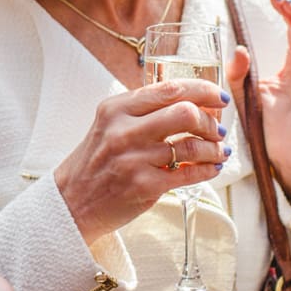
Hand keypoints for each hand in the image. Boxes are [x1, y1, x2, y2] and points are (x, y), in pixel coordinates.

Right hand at [51, 79, 231, 241]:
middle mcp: (123, 130)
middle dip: (210, 121)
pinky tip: (212, 168)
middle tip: (216, 128)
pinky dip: (208, 170)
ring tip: (218, 151)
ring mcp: (134, 159)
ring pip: (192, 146)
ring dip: (214, 149)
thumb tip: (193, 103)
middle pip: (185, 113)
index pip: (169, 89)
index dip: (203, 90)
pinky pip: (189, 174)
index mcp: (116, 108)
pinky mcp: (144, 185)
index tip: (218, 96)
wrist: (72, 202)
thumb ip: (143, 111)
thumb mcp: (110, 125)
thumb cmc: (96, 162)